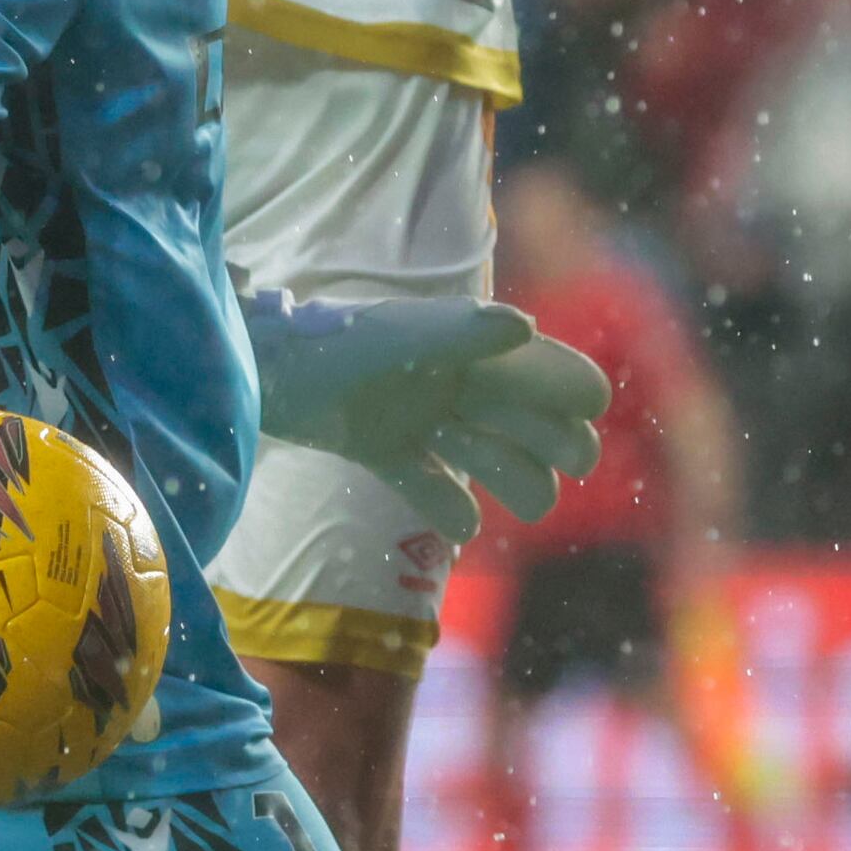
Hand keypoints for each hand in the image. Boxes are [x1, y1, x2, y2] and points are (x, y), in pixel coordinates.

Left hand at [242, 293, 612, 543]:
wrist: (261, 378)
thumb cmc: (333, 345)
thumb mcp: (400, 337)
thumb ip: (460, 333)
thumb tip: (525, 328)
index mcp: (471, 348)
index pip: (546, 368)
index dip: (571, 388)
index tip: (588, 410)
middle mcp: (455, 384)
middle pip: (535, 423)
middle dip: (552, 442)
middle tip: (559, 459)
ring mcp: (423, 422)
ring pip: (497, 463)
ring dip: (507, 476)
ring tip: (481, 479)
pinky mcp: (385, 453)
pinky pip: (437, 494)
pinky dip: (453, 511)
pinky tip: (462, 522)